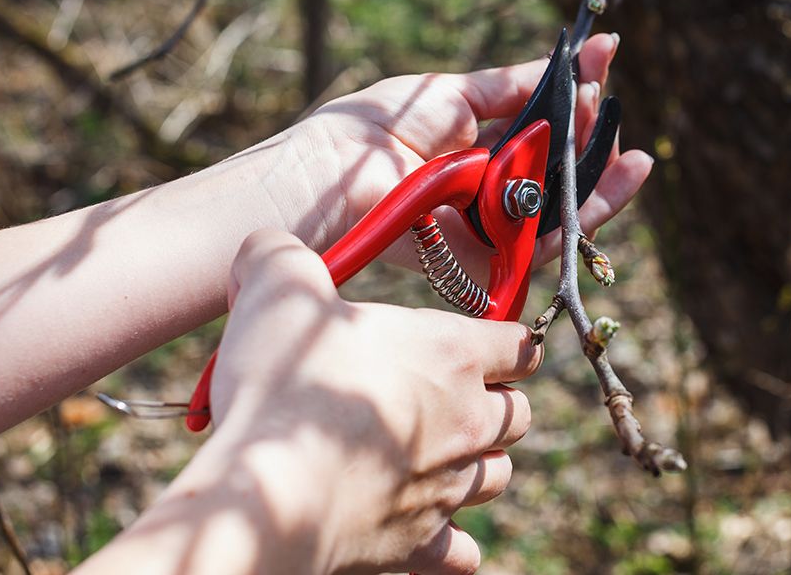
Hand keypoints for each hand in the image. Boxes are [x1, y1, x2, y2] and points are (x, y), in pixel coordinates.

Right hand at [78, 230, 541, 574]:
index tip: (494, 343)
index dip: (510, 341)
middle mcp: (467, 422)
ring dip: (480, 466)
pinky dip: (454, 547)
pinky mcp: (421, 544)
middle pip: (519, 414)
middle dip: (498, 405)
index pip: (519, 342)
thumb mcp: (277, 290)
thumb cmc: (285, 385)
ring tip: (445, 459)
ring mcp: (449, 487)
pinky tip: (432, 536)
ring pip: (497, 477)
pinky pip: (461, 552)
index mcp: (453, 354)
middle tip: (458, 399)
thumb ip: (281, 257)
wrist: (271, 493)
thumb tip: (270, 246)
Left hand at [294, 32, 652, 281]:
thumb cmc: (378, 131)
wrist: (339, 176)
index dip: (573, 99)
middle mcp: (488, 189)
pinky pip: (551, 238)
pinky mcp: (494, 256)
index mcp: (476, 147)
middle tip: (609, 99)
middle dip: (592, 135)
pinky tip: (618, 173)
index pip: (540, 128)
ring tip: (626, 145)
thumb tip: (564, 64)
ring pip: (564, 207)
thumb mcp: (453, 95)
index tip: (602, 62)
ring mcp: (493, 224)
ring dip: (603, 175)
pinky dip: (588, 208)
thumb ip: (512, 87)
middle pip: (559, 169)